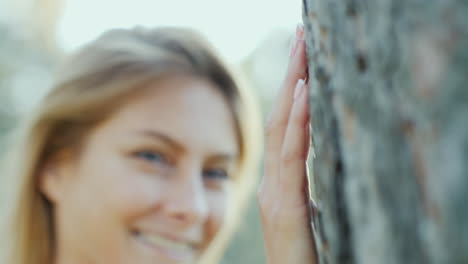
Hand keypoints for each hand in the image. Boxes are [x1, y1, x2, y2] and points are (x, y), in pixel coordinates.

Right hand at [258, 24, 317, 263]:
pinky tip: (302, 94)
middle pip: (281, 119)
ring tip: (302, 49)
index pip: (284, 129)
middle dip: (292, 75)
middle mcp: (274, 184)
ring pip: (283, 130)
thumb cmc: (304, 261)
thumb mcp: (309, 218)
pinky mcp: (284, 206)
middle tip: (300, 36)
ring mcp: (276, 193)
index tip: (302, 58)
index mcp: (280, 186)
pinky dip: (295, 122)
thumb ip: (309, 187)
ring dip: (293, 87)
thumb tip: (321, 154)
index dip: (291, 91)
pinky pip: (291, 157)